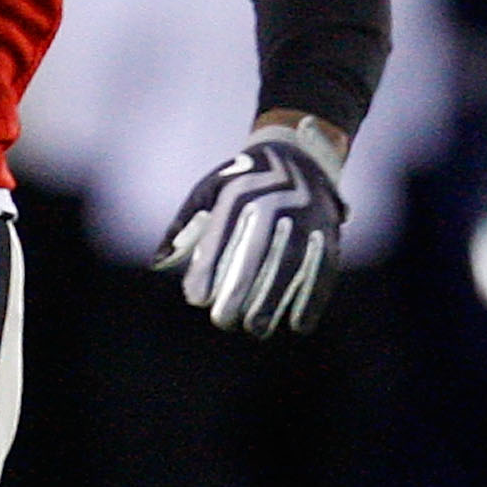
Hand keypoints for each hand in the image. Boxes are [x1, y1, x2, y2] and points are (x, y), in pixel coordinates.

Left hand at [153, 120, 346, 338]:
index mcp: (239, 193)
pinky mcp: (328, 235)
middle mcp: (275, 203)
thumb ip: (183, 227)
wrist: (299, 157)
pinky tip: (298, 325)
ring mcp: (305, 219)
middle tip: (222, 321)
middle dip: (239, 291)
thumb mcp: (208, 190)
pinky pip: (323, 270)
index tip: (196, 298)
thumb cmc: (242, 182)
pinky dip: (313, 299)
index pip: (221, 235)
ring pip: (290, 265)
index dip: (208, 269)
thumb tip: (159, 262)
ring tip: (256, 329)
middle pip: (256, 253)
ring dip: (274, 301)